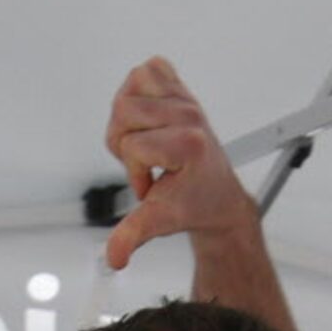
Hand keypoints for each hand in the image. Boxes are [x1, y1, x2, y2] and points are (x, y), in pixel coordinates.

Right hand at [104, 57, 256, 271]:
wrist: (217, 195)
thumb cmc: (193, 204)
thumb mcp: (159, 221)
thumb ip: (133, 235)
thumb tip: (113, 259)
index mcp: (189, 144)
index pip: (132, 143)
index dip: (134, 169)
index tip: (152, 185)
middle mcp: (189, 115)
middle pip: (123, 110)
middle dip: (126, 143)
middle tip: (147, 164)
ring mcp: (185, 99)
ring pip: (128, 92)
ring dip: (129, 121)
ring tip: (147, 143)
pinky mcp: (180, 86)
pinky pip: (146, 71)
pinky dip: (139, 92)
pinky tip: (150, 120)